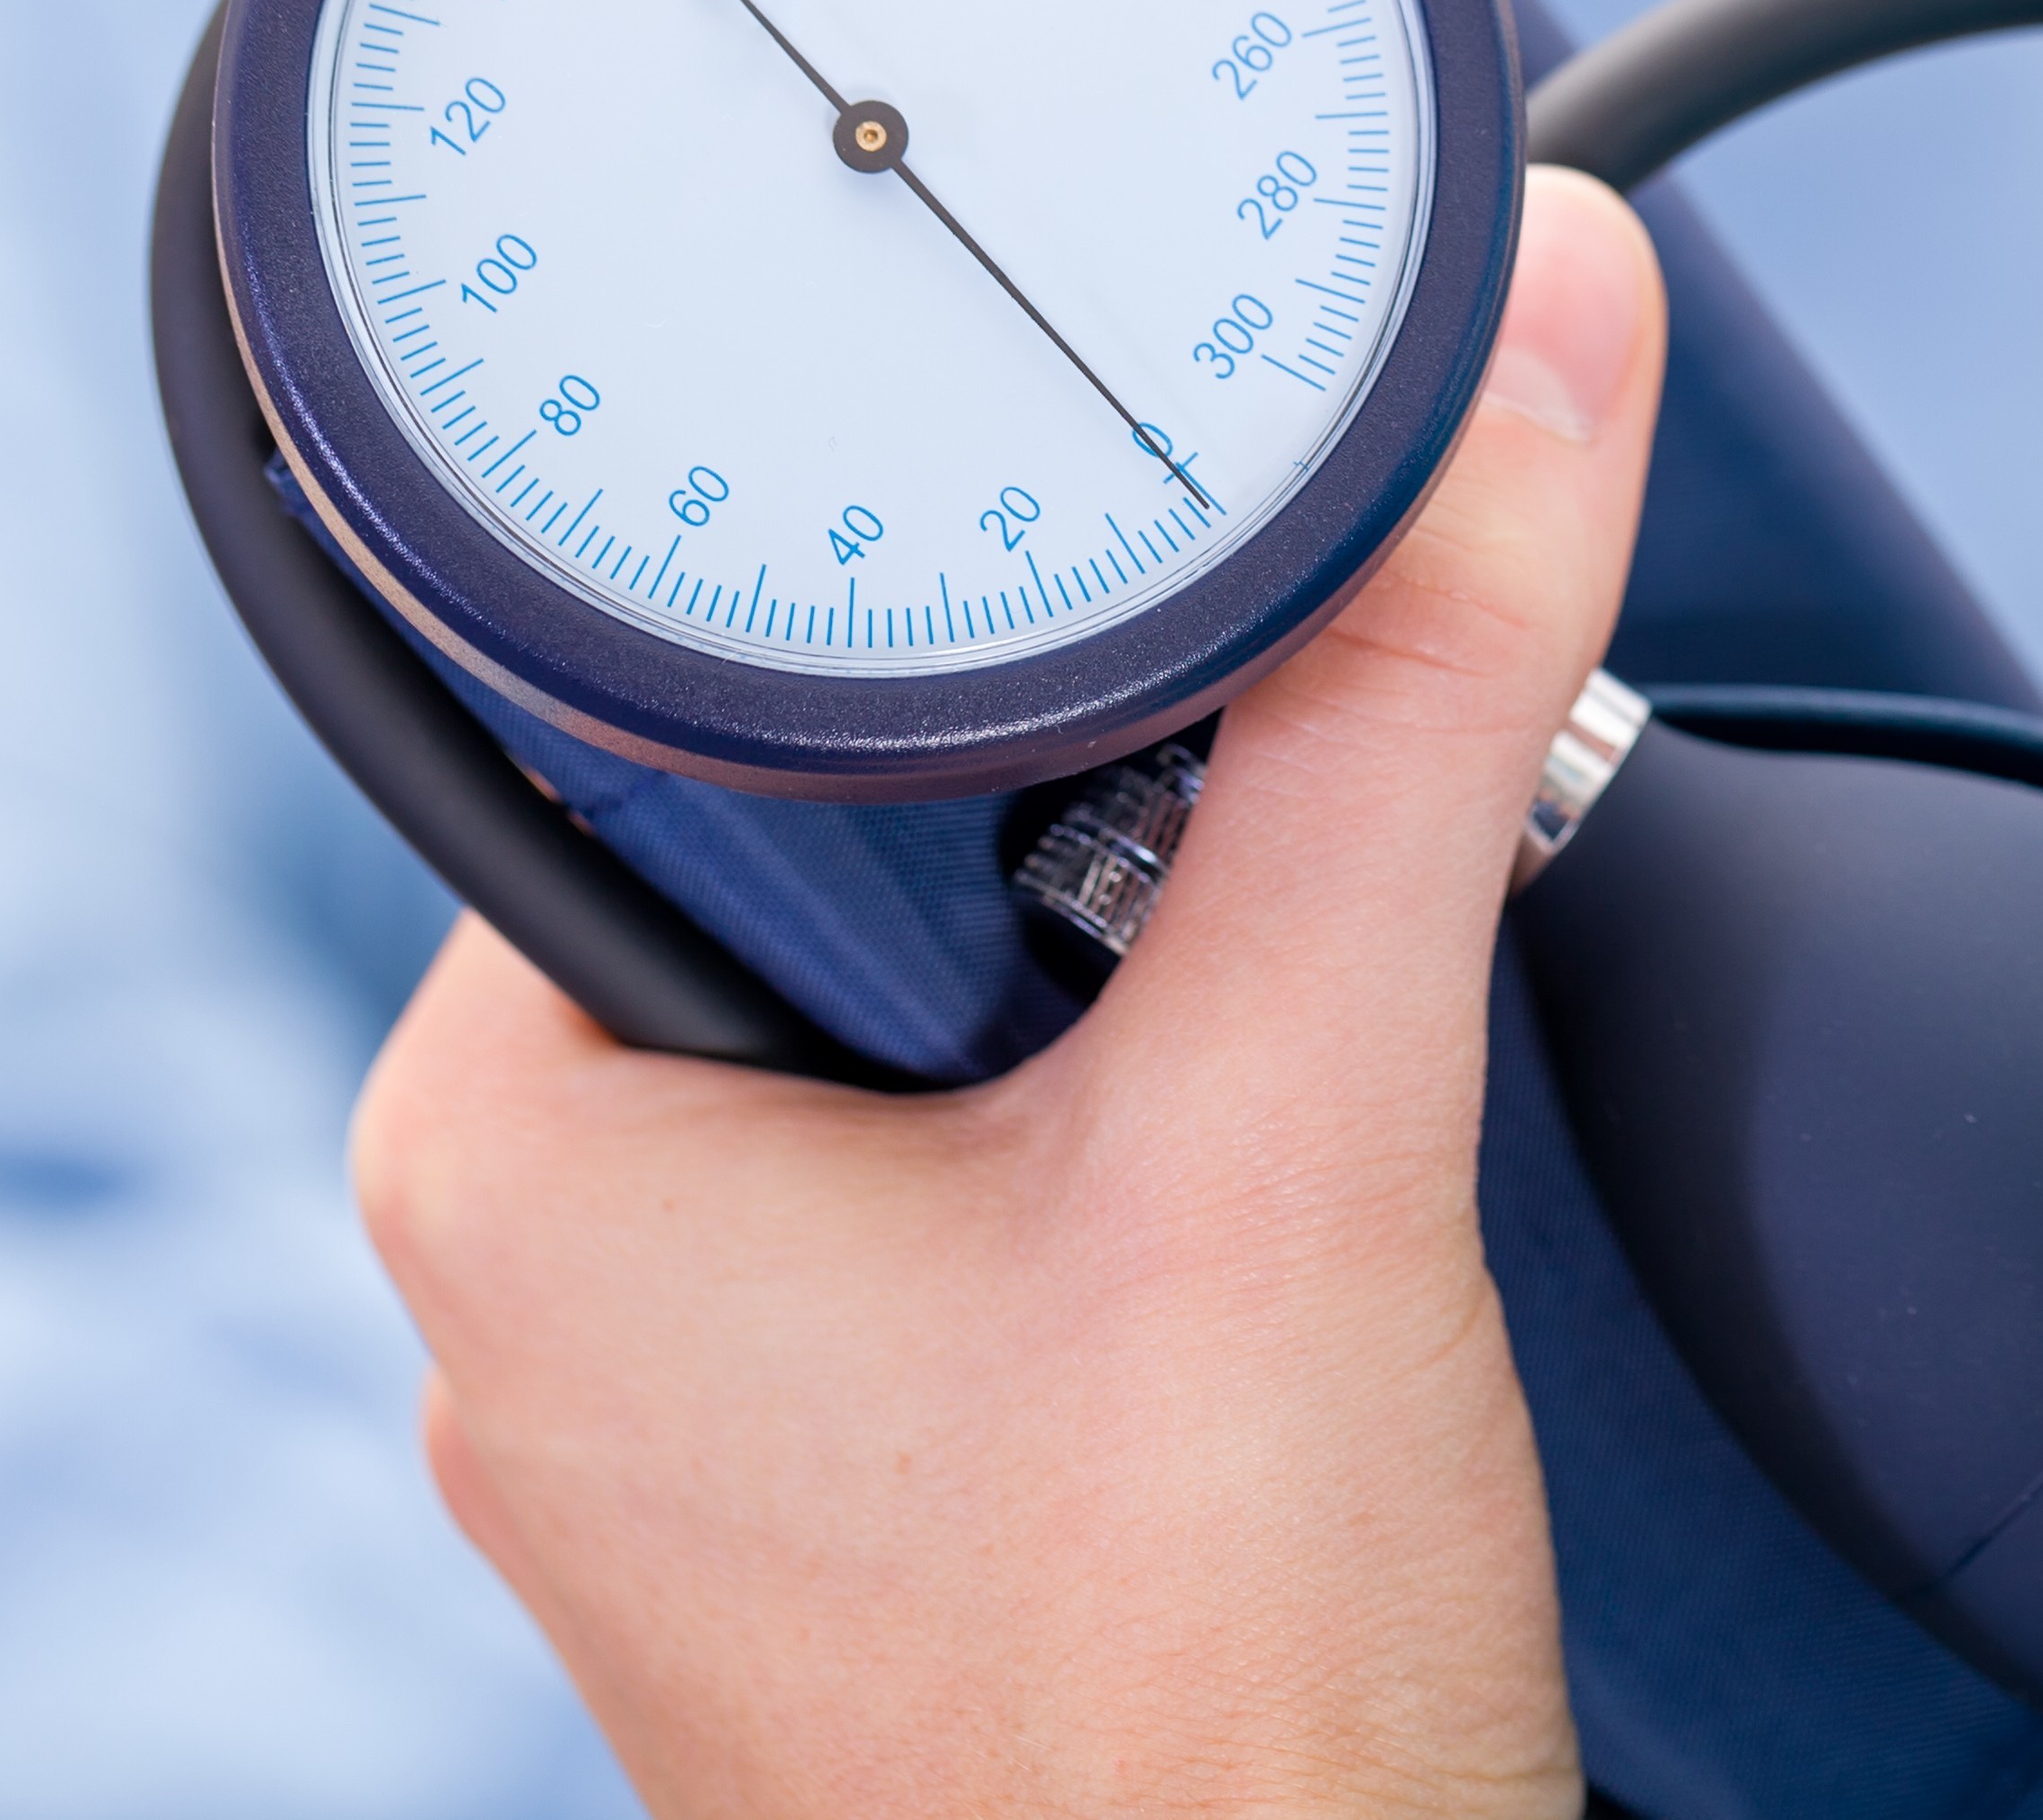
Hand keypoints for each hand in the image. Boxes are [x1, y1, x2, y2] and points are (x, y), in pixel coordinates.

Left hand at [351, 168, 1666, 1819]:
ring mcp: (695, 1369)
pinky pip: (973, 1156)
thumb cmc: (1193, 1718)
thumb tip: (1525, 358)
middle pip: (853, 824)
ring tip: (1276, 1080)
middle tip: (1274, 876)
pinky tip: (1258, 1180)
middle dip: (1106, 811)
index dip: (983, 603)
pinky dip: (1138, 1117)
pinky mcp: (839, 1447)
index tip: (1179, 565)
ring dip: (1146, 974)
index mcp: (517, 1123)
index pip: (713, 679)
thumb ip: (1404, 711)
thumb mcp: (1307, 1136)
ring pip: (941, 996)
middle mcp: (557, 1241)